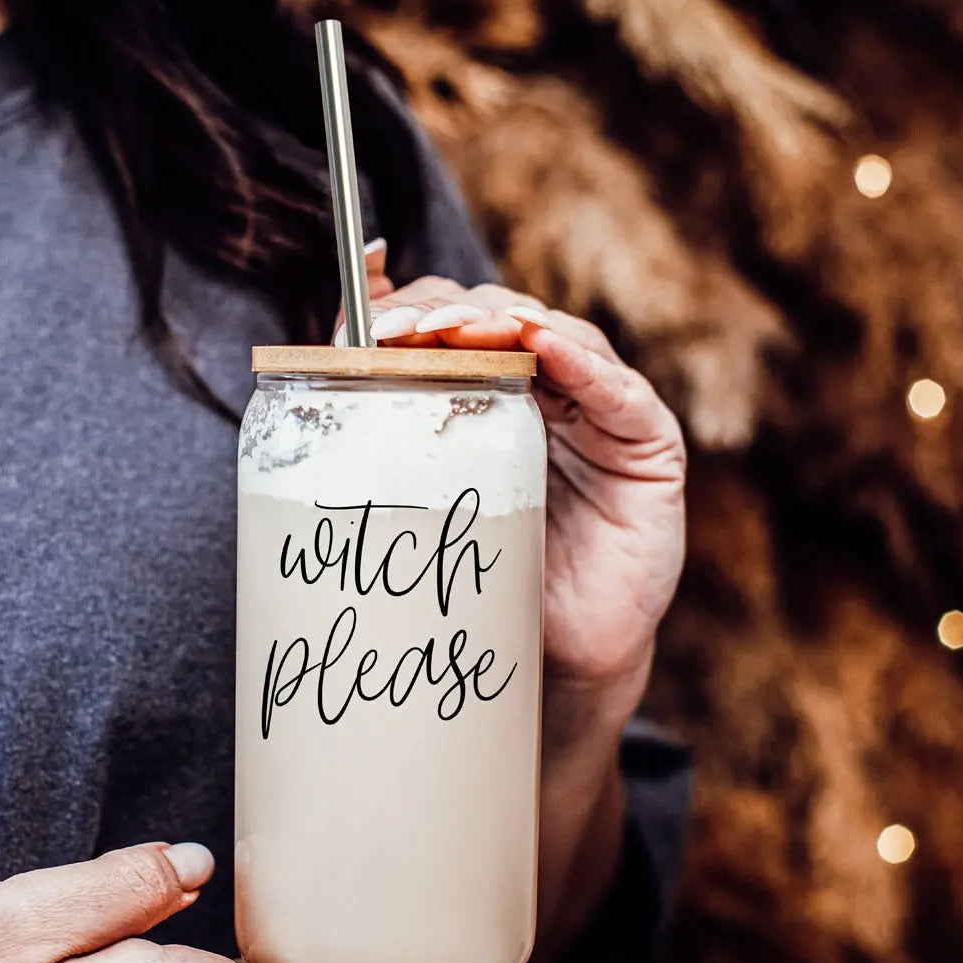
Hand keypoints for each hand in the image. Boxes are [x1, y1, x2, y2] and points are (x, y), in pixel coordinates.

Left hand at [358, 278, 685, 711]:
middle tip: (394, 333)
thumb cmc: (492, 579)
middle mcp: (549, 390)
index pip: (450, 325)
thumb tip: (312, 392)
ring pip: (556, 336)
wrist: (563, 657)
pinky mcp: (649, 444)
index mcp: (494, 396)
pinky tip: (543, 347)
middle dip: (442, 314)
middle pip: (496, 318)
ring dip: (501, 324)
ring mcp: (601, 411)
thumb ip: (392, 446)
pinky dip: (583, 365)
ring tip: (451, 330)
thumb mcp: (430, 503)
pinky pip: (619, 394)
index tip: (358, 310)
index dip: (408, 306)